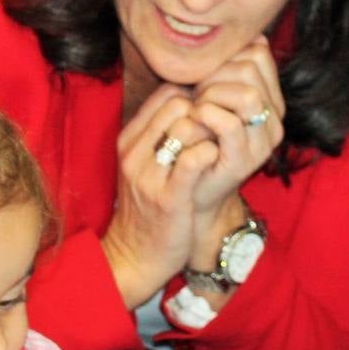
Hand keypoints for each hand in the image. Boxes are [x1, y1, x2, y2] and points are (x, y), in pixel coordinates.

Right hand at [102, 84, 219, 307]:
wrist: (135, 256)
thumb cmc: (149, 206)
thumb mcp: (145, 164)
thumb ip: (161, 134)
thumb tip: (195, 101)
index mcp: (128, 140)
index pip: (166, 93)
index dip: (195, 98)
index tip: (209, 117)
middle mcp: (134, 153)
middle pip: (178, 104)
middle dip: (206, 112)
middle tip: (220, 131)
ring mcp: (148, 175)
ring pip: (186, 126)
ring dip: (212, 133)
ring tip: (219, 147)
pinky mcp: (168, 197)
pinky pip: (194, 158)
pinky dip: (211, 153)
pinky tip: (215, 163)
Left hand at [188, 36, 284, 219]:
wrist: (191, 188)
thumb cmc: (199, 139)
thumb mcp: (216, 99)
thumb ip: (231, 71)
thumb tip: (257, 38)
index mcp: (271, 101)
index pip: (258, 54)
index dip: (226, 57)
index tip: (206, 77)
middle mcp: (274, 121)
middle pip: (251, 70)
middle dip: (215, 75)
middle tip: (197, 96)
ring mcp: (261, 143)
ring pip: (248, 95)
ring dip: (212, 94)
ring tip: (197, 109)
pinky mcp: (243, 161)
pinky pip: (229, 124)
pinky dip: (206, 114)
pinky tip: (194, 119)